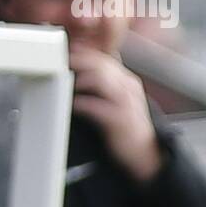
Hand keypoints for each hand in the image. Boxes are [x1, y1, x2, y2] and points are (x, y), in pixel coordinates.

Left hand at [69, 43, 163, 182]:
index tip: (66, 54)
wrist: (145, 152)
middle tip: (60, 63)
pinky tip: (72, 104)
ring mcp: (126, 104)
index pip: (105, 59)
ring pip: (100, 80)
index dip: (84, 54)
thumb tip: (84, 69)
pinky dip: (82, 103)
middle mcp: (128, 89)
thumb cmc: (126, 126)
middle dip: (78, 62)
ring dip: (79, 79)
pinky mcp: (120, 120)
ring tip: (65, 83)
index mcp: (127, 82)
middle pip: (101, 65)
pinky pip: (97, 106)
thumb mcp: (119, 100)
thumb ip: (106, 84)